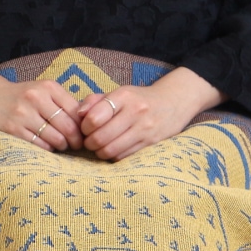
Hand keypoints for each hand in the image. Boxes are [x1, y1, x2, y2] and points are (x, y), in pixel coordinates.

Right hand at [0, 54, 81, 149]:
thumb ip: (63, 103)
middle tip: (75, 146)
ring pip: (54, 139)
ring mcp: (23, 114)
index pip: (76, 112)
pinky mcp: (12, 129)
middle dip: (74, 140)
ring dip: (61, 146)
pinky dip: (46, 149)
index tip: (83, 135)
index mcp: (48, 87)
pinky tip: (46, 146)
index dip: (82, 128)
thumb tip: (87, 124)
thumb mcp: (43, 91)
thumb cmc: (22, 96)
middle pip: (67, 127)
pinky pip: (38, 145)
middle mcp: (36, 98)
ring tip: (60, 146)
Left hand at [76, 67, 224, 160]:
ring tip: (100, 146)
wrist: (173, 103)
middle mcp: (135, 112)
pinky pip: (123, 157)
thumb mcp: (118, 93)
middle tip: (89, 141)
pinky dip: (114, 156)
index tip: (85, 128)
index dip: (84, 127)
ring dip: (100, 152)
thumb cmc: (138, 99)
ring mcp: (145, 130)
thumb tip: (78, 113)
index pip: (94, 117)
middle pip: (101, 138)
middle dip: (89, 143)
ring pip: (111, 151)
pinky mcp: (151, 144)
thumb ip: (95, 101)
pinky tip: (114, 149)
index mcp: (124, 96)